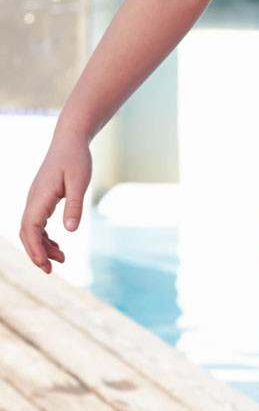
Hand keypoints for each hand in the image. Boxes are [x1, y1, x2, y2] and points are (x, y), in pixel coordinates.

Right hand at [19, 133, 92, 273]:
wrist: (70, 140)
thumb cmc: (76, 159)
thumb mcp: (79, 182)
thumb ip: (74, 205)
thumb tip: (70, 231)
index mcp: (40, 197)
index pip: (30, 229)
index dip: (35, 249)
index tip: (46, 265)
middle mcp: (33, 200)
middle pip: (27, 233)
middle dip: (36, 253)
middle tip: (51, 270)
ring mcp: (36, 199)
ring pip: (32, 229)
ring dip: (42, 246)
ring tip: (61, 259)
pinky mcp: (42, 198)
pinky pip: (38, 222)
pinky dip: (45, 236)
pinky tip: (59, 243)